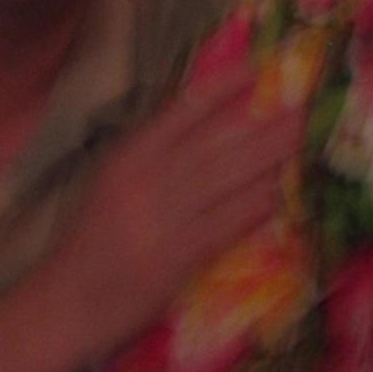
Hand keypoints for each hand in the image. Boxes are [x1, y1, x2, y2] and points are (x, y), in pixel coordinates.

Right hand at [39, 65, 301, 361]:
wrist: (62, 305)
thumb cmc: (89, 245)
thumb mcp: (110, 186)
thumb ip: (151, 159)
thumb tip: (206, 130)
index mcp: (127, 157)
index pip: (182, 110)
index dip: (223, 86)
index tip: (260, 66)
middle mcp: (144, 181)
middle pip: (216, 142)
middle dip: (266, 122)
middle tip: (310, 104)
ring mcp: (159, 220)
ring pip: (226, 179)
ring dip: (272, 159)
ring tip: (309, 141)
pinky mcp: (173, 259)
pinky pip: (224, 226)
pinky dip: (255, 208)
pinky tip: (285, 196)